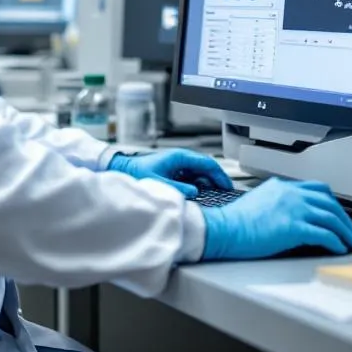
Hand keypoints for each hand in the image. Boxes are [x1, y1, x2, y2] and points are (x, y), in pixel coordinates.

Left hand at [107, 149, 232, 197]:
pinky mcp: (174, 169)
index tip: (227, 185)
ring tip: (213, 194)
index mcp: (180, 157)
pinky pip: (191, 175)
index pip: (207, 163)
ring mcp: (178, 163)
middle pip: (206, 167)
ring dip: (207, 182)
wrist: (124, 168)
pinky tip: (199, 193)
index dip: (219, 175)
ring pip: (200, 171)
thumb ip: (179, 188)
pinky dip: (198, 183)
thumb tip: (195, 192)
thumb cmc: (138, 172)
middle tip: (224, 191)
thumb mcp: (160, 183)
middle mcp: (181, 158)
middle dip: (216, 179)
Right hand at [199, 178, 351, 260]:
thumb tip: (289, 218)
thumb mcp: (258, 202)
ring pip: (331, 217)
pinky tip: (339, 248)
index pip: (316, 189)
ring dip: (345, 231)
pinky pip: (324, 234)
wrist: (224, 229)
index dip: (332, 202)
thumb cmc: (234, 222)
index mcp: (282, 187)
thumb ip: (276, 203)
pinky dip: (336, 241)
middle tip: (351, 230)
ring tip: (351, 242)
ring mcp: (294, 209)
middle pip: (329, 201)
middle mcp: (291, 194)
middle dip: (344, 217)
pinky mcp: (294, 227)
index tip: (338, 213)